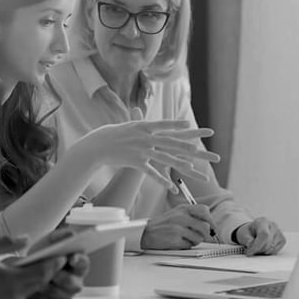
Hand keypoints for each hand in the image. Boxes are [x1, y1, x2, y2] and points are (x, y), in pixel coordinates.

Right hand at [0, 236, 64, 298]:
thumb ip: (7, 243)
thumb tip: (26, 238)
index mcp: (10, 282)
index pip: (41, 273)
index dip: (54, 263)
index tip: (63, 254)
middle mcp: (11, 298)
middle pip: (38, 284)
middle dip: (49, 271)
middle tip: (58, 259)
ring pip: (28, 292)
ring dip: (36, 280)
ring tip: (41, 266)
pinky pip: (16, 298)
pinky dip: (22, 287)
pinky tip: (19, 278)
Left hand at [25, 229, 88, 298]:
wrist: (28, 267)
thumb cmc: (43, 254)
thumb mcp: (50, 241)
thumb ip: (61, 236)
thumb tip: (70, 234)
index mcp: (78, 265)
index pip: (84, 263)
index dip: (79, 261)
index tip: (71, 258)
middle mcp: (74, 282)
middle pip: (74, 284)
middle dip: (62, 278)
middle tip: (53, 272)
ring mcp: (63, 295)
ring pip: (59, 295)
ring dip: (48, 287)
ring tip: (38, 280)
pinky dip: (39, 296)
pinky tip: (32, 289)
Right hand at [77, 107, 219, 192]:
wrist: (98, 145)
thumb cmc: (113, 133)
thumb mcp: (128, 124)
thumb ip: (138, 119)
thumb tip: (141, 111)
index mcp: (145, 126)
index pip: (165, 125)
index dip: (178, 126)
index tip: (192, 126)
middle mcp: (145, 137)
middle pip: (171, 142)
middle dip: (188, 147)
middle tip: (201, 151)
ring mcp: (141, 149)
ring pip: (164, 157)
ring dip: (180, 164)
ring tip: (193, 169)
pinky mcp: (136, 162)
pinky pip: (152, 173)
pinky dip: (162, 181)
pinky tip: (172, 187)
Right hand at [140, 204, 217, 249]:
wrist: (146, 232)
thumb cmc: (163, 225)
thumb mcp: (177, 214)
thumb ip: (192, 216)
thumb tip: (210, 226)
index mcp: (183, 208)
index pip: (205, 210)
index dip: (210, 221)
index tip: (211, 227)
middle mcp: (181, 216)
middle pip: (206, 227)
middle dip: (205, 235)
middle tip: (199, 236)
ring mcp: (178, 227)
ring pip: (199, 238)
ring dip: (195, 241)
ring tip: (186, 239)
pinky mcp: (175, 239)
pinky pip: (190, 245)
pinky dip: (186, 246)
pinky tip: (178, 242)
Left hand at [234, 218, 286, 255]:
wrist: (253, 231)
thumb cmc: (249, 232)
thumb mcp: (243, 234)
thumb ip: (246, 239)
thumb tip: (250, 244)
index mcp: (262, 221)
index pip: (264, 234)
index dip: (257, 246)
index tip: (249, 252)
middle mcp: (273, 225)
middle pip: (268, 243)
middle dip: (258, 249)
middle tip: (251, 249)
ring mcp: (279, 232)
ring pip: (272, 248)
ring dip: (262, 251)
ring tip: (257, 246)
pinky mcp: (283, 239)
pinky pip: (275, 251)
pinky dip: (268, 252)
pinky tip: (264, 247)